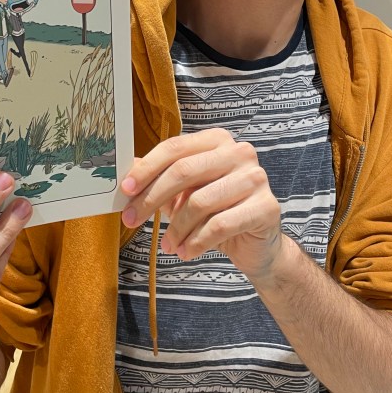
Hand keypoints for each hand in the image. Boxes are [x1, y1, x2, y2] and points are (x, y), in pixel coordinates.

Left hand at [120, 128, 282, 284]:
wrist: (257, 246)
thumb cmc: (217, 213)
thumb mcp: (183, 193)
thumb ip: (159, 178)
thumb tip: (126, 171)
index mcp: (218, 141)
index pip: (175, 148)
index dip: (146, 169)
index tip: (125, 190)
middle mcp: (239, 153)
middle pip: (184, 171)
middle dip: (152, 198)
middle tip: (132, 220)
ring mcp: (256, 178)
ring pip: (199, 201)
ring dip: (176, 228)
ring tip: (169, 245)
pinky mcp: (266, 207)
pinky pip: (219, 225)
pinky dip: (196, 242)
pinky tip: (186, 251)